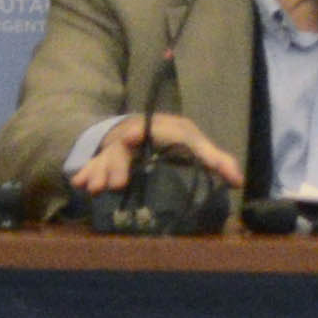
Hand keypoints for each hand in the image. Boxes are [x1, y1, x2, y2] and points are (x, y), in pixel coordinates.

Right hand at [82, 113, 244, 196]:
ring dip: (99, 171)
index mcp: (158, 129)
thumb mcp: (195, 145)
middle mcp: (135, 135)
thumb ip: (216, 161)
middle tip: (116, 185)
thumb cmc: (176, 138)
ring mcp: (118, 146)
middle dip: (116, 164)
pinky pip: (95, 164)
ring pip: (105, 156)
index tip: (130, 138)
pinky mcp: (107, 158)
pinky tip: (79, 183)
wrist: (148, 129)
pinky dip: (87, 172)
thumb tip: (238, 181)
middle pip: (121, 147)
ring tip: (92, 188)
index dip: (140, 132)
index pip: (148, 128)